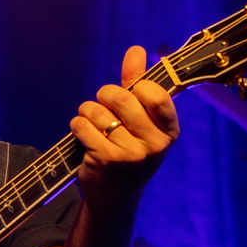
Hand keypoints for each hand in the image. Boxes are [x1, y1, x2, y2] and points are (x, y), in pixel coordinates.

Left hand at [69, 45, 178, 209]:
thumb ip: (137, 83)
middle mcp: (155, 145)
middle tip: (103, 102)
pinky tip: (83, 134)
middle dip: (105, 94)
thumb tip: (136, 50)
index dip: (137, 86)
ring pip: (98, 112)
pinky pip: (82, 125)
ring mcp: (131, 155)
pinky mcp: (107, 161)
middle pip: (122, 98)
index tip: (131, 92)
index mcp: (169, 131)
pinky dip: (78, 125)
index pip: (155, 94)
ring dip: (88, 112)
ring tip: (92, 123)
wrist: (115, 196)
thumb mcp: (140, 119)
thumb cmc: (129, 148)